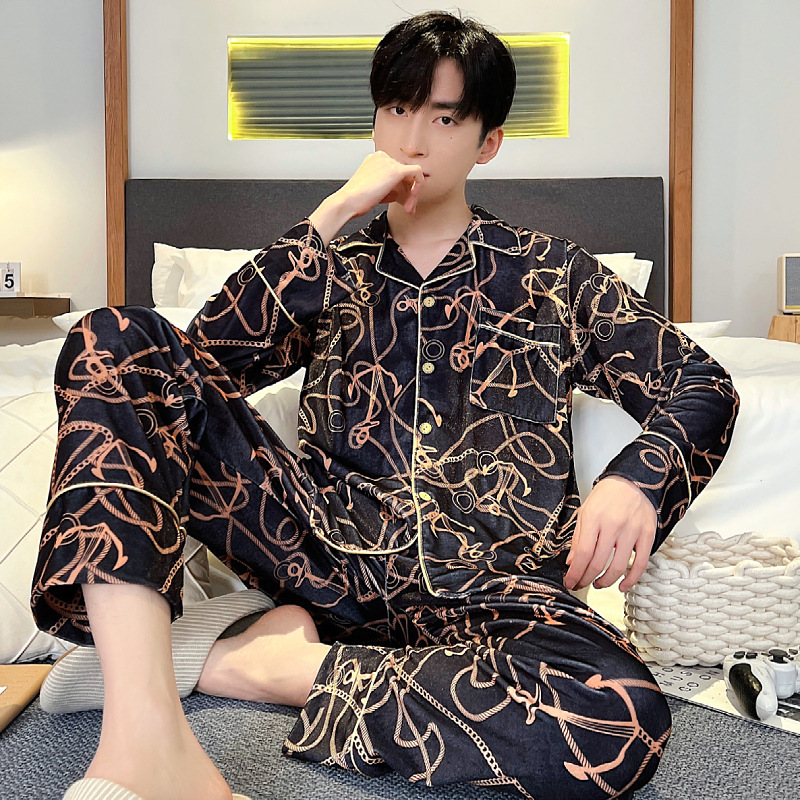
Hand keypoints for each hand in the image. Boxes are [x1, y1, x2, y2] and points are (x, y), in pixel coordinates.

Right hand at [309, 152, 424, 244]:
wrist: (348, 202)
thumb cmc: (356, 200)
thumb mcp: (375, 191)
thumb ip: (390, 188)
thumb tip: (403, 194)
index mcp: (375, 160)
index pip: (396, 172)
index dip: (402, 188)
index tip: (402, 202)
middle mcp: (382, 157)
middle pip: (404, 174)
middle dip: (409, 192)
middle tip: (408, 207)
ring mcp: (389, 162)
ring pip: (411, 175)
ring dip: (413, 193)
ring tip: (408, 208)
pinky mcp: (396, 170)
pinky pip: (417, 173)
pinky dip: (418, 187)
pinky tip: (412, 200)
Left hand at [564, 475, 656, 591]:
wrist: (633, 481)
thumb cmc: (607, 496)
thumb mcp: (585, 511)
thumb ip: (578, 537)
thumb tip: (571, 562)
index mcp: (593, 518)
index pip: (582, 553)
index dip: (575, 573)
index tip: (570, 582)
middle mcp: (612, 525)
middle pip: (597, 563)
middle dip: (586, 579)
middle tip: (581, 584)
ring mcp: (631, 531)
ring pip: (617, 567)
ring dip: (605, 582)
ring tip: (598, 584)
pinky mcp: (647, 535)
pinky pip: (640, 564)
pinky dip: (631, 580)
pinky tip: (622, 586)